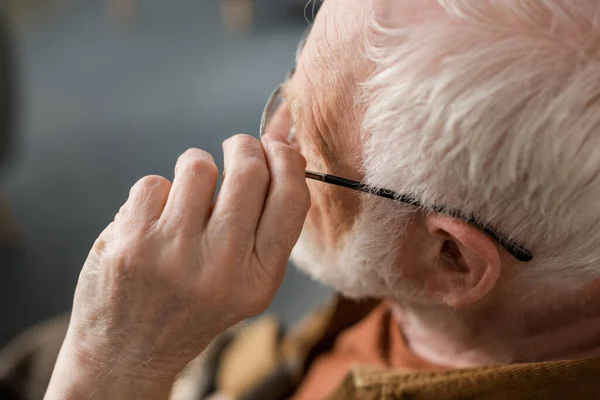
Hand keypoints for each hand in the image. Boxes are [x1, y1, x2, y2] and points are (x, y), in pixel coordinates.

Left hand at [45, 134, 309, 398]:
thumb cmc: (193, 308)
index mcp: (259, 281)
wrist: (129, 352)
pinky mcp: (130, 242)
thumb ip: (269, 226)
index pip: (291, 199)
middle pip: (249, 171)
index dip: (288, 160)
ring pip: (198, 165)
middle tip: (236, 148)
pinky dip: (156, 195)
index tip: (277, 144)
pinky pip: (154, 183)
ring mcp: (172, 254)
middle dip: (243, 147)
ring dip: (196, 168)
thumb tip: (287, 150)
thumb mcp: (247, 285)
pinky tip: (152, 223)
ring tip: (188, 194)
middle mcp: (220, 268)